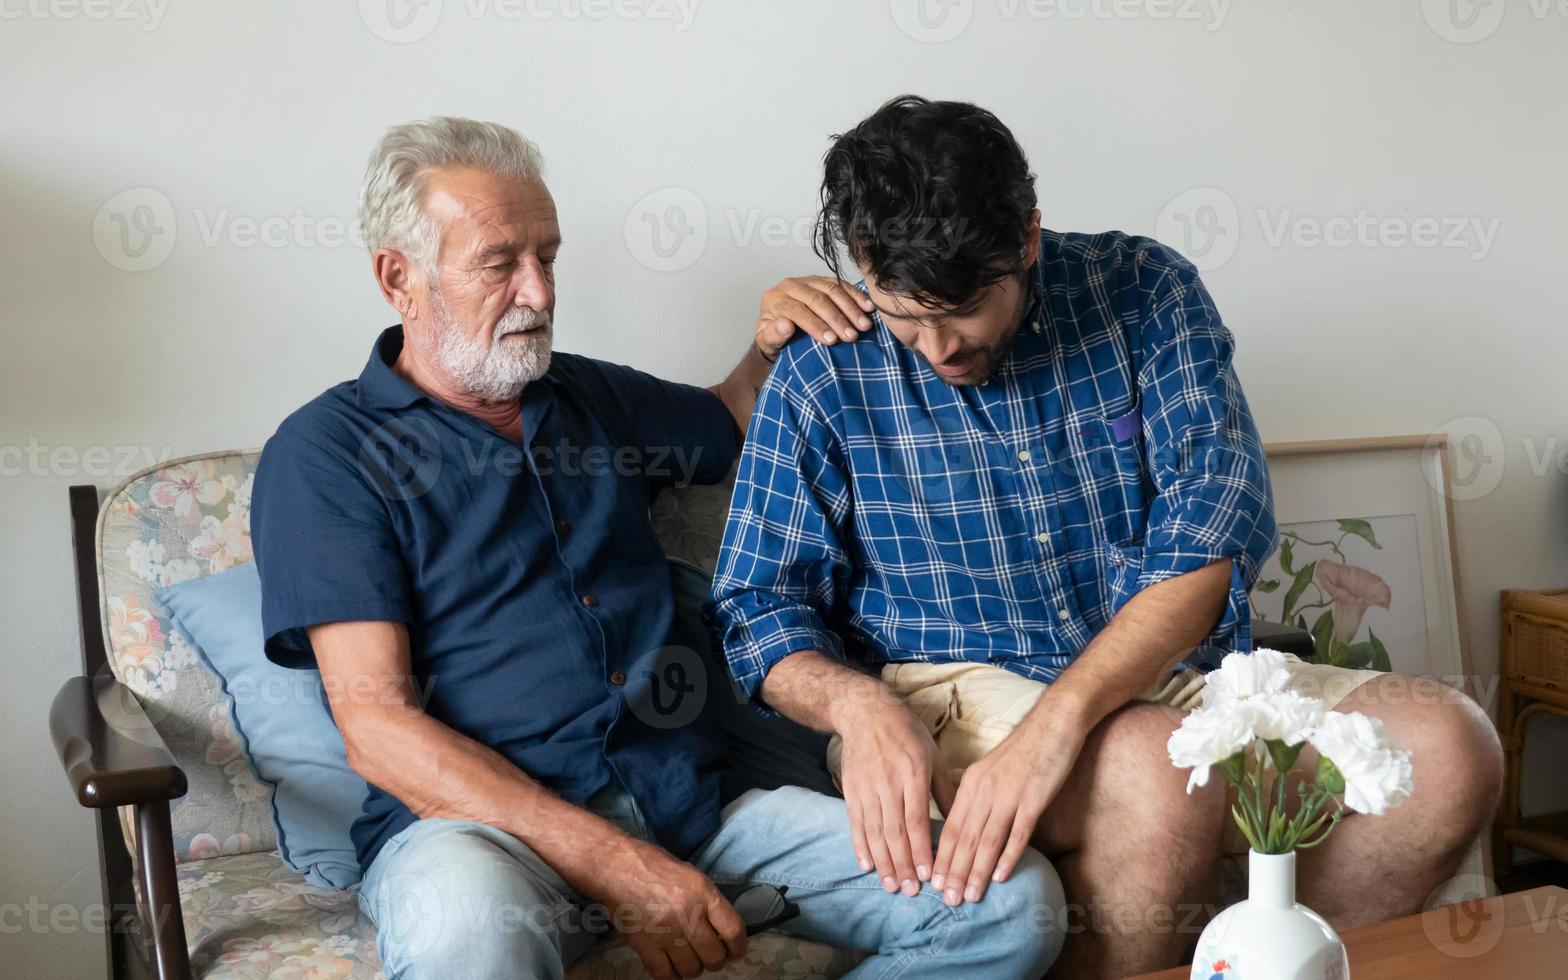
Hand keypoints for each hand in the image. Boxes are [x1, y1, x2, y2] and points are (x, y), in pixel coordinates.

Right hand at [588, 837, 746, 978]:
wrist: (616, 867)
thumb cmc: (654, 865)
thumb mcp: (691, 874)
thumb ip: (707, 900)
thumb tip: (720, 927)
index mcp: (703, 892)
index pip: (733, 930)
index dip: (738, 947)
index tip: (735, 952)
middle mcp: (688, 914)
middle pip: (714, 955)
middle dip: (715, 960)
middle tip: (709, 956)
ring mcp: (666, 933)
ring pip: (692, 968)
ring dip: (693, 968)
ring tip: (688, 959)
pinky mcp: (645, 945)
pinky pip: (665, 974)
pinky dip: (672, 975)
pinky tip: (672, 967)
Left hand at [754, 276, 874, 358]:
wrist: (778, 331)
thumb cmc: (774, 339)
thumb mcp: (767, 343)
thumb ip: (773, 335)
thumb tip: (785, 325)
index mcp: (774, 299)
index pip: (797, 311)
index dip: (816, 325)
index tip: (832, 340)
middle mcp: (789, 285)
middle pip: (816, 299)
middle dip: (837, 318)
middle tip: (852, 336)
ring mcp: (807, 280)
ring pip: (831, 289)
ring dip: (851, 308)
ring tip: (864, 325)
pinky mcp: (821, 281)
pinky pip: (841, 284)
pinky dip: (856, 295)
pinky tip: (868, 307)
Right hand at [837, 697, 956, 896]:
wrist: (866, 712)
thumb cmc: (907, 734)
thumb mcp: (933, 755)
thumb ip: (945, 790)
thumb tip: (961, 822)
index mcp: (913, 773)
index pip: (916, 819)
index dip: (920, 848)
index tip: (926, 874)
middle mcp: (888, 782)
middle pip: (894, 831)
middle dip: (902, 864)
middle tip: (909, 890)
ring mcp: (867, 786)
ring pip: (874, 831)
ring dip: (882, 861)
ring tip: (890, 885)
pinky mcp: (851, 788)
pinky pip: (855, 822)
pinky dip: (860, 845)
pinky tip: (866, 865)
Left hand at [931, 718, 1082, 906]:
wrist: (1053, 723)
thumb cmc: (1024, 749)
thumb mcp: (991, 770)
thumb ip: (978, 796)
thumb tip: (967, 825)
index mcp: (971, 784)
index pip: (951, 827)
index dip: (941, 857)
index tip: (934, 883)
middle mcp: (984, 790)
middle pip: (964, 837)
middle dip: (954, 872)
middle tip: (947, 900)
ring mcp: (1009, 794)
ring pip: (986, 839)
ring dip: (977, 871)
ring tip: (970, 897)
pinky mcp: (1034, 797)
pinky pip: (1018, 831)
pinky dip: (1008, 855)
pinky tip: (1001, 876)